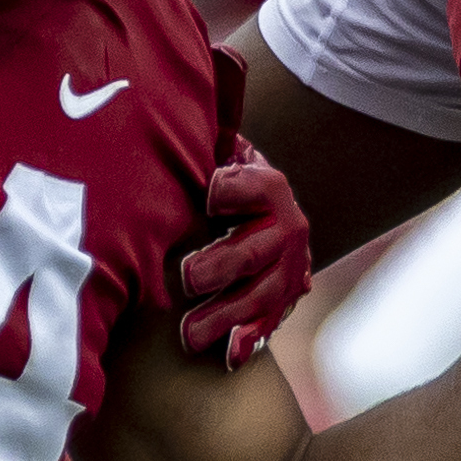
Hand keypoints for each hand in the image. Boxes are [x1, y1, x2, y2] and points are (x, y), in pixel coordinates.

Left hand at [177, 146, 312, 366]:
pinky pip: (270, 321)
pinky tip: (230, 357)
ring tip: (189, 333)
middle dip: (221, 267)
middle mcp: (287, 227)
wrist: (259, 205)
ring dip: (226, 315)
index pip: (258, 186)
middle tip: (186, 278)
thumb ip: (203, 144)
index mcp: (269, 187)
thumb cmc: (219, 176)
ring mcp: (289, 266)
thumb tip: (171, 104)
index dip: (233, 190)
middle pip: (256, 251)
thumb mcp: (216, 152)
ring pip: (262, 294)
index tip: (206, 194)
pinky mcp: (283, 297)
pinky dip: (249, 340)